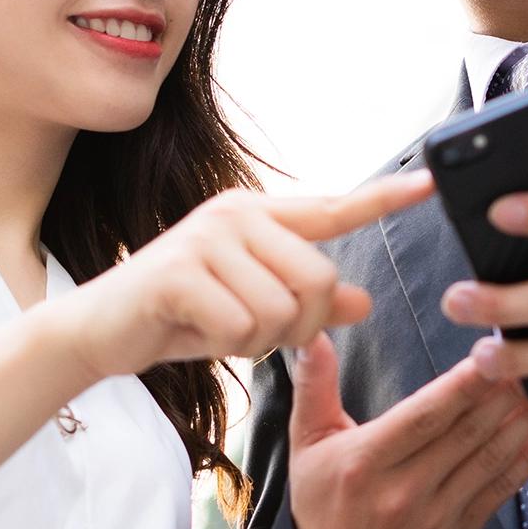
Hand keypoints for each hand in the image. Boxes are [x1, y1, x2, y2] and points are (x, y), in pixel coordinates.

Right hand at [56, 171, 432, 383]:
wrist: (98, 331)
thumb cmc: (179, 318)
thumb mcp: (252, 311)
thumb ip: (307, 305)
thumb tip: (365, 302)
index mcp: (258, 217)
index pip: (334, 208)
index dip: (384, 198)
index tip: (429, 182)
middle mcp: (236, 215)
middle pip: (320, 280)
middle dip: (298, 325)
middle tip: (255, 332)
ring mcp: (207, 239)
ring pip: (282, 311)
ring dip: (255, 340)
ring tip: (216, 327)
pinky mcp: (181, 271)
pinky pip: (241, 326)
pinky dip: (224, 346)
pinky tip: (193, 331)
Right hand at [288, 331, 527, 528]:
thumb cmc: (320, 502)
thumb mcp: (307, 442)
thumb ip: (315, 385)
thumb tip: (312, 334)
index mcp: (365, 462)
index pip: (423, 417)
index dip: (462, 386)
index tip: (490, 355)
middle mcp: (402, 492)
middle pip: (464, 436)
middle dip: (503, 395)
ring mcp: (435, 520)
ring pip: (488, 462)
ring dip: (524, 424)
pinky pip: (499, 494)